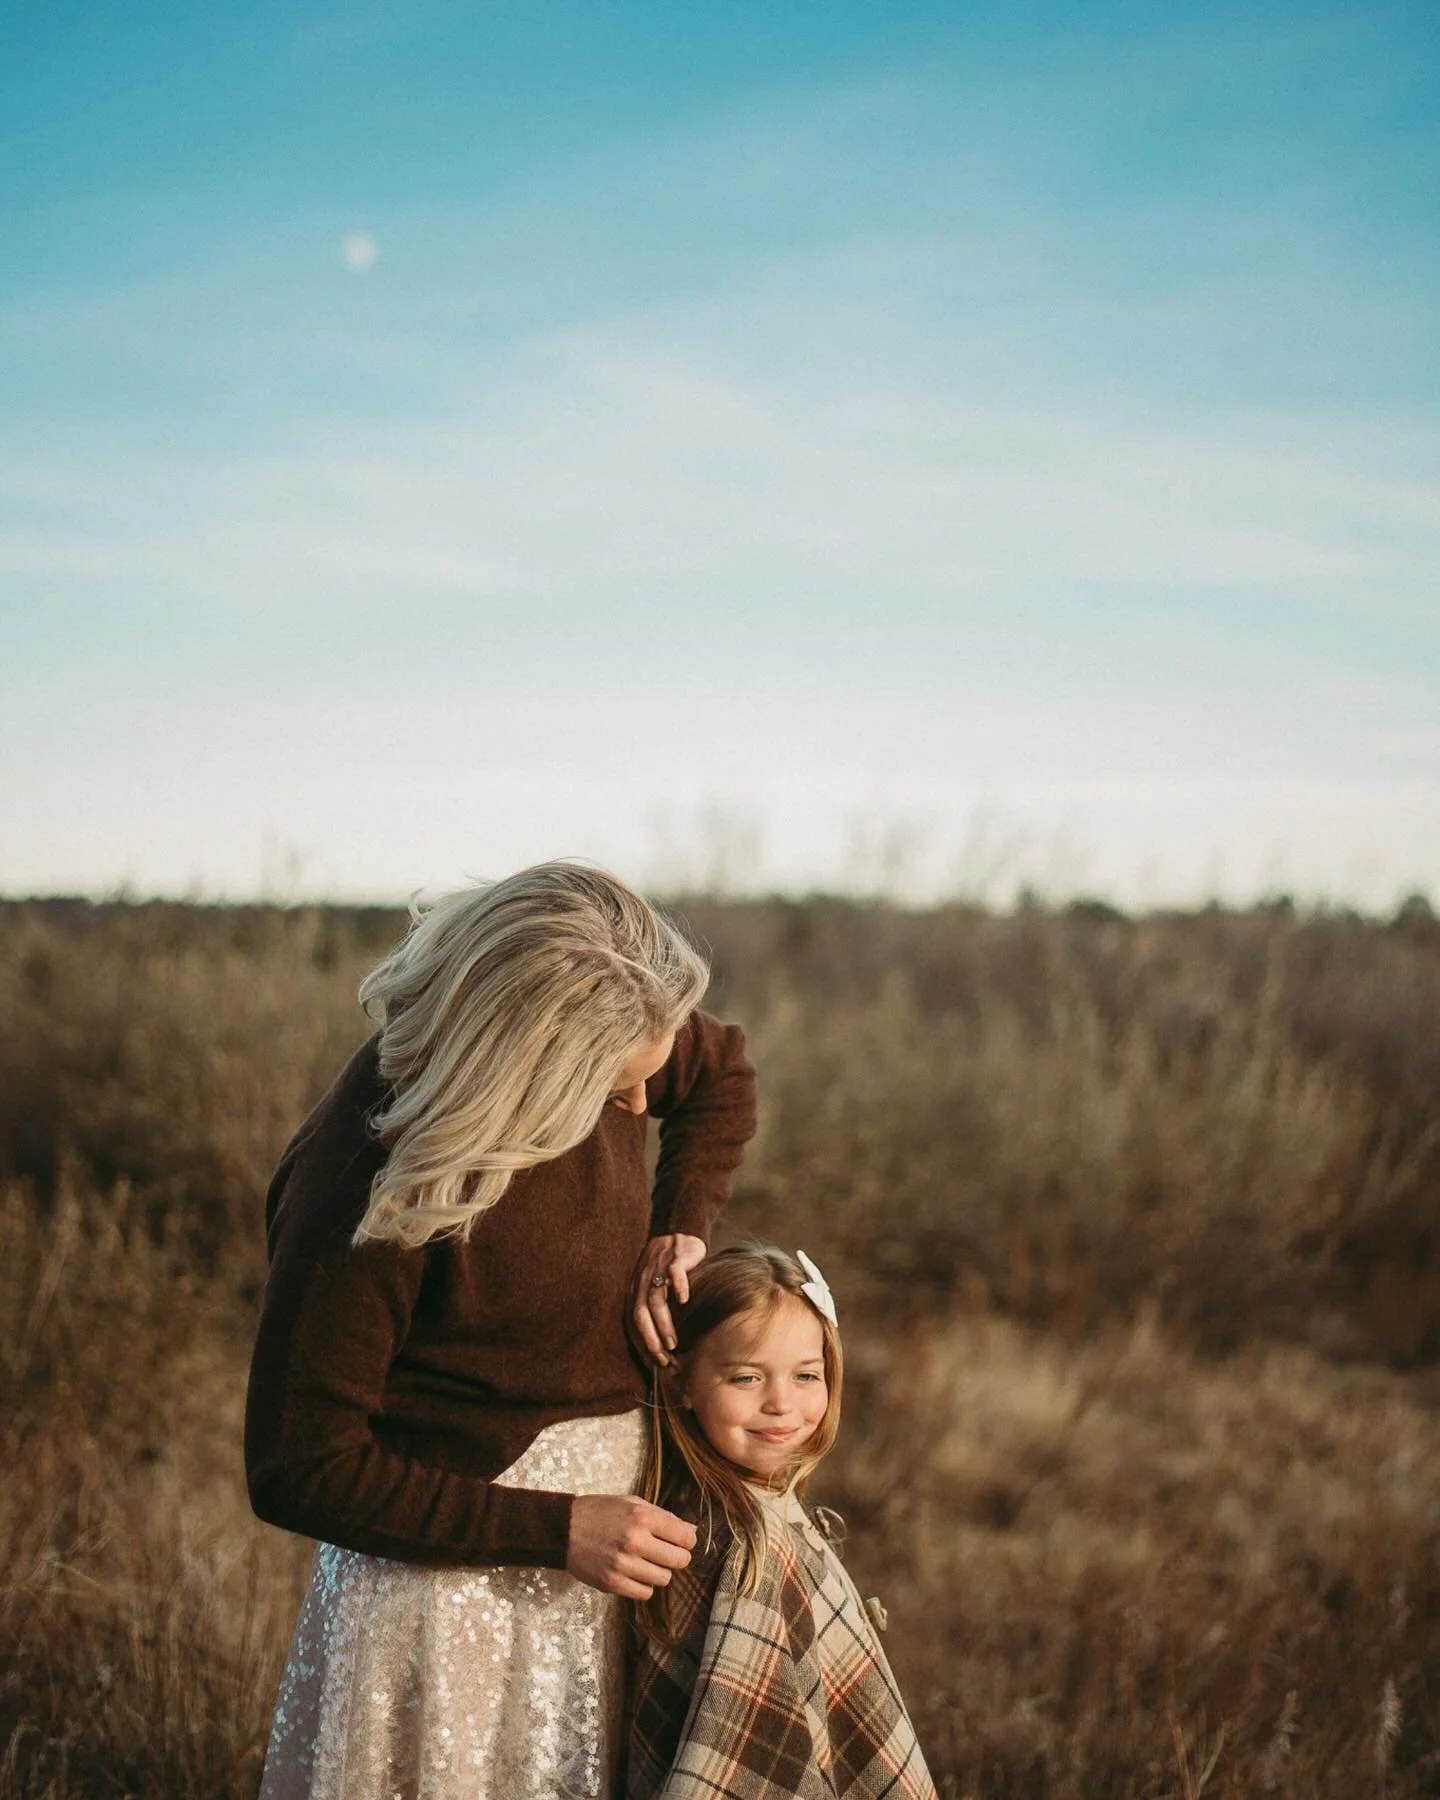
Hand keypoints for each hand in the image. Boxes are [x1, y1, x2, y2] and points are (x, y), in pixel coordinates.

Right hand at [565, 1494, 696, 1598]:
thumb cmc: (600, 1512)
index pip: (685, 1537)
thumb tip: (691, 1531)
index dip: (687, 1540)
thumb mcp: (632, 1503)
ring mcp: (623, 1565)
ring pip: (664, 1579)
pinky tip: (634, 1572)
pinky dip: (644, 1585)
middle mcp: (635, 1541)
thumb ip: (663, 1517)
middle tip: (666, 1552)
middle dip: (677, 1557)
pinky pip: (645, 1593)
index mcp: (642, 1517)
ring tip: (645, 1561)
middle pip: (679, 1561)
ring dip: (659, 1571)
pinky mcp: (612, 1584)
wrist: (564, 1529)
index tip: (682, 1540)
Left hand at [628, 1233, 705, 1366]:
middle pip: (639, 1314)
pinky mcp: (674, 1258)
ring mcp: (656, 1269)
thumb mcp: (655, 1290)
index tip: (653, 1365)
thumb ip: (655, 1313)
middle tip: (662, 1358)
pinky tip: (684, 1301)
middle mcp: (641, 1282)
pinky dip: (677, 1286)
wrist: (678, 1236)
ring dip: (663, 1323)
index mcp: (635, 1292)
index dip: (641, 1344)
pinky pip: (673, 1272)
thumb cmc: (667, 1270)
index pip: (632, 1323)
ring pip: (655, 1299)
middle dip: (649, 1339)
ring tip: (673, 1343)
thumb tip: (664, 1349)